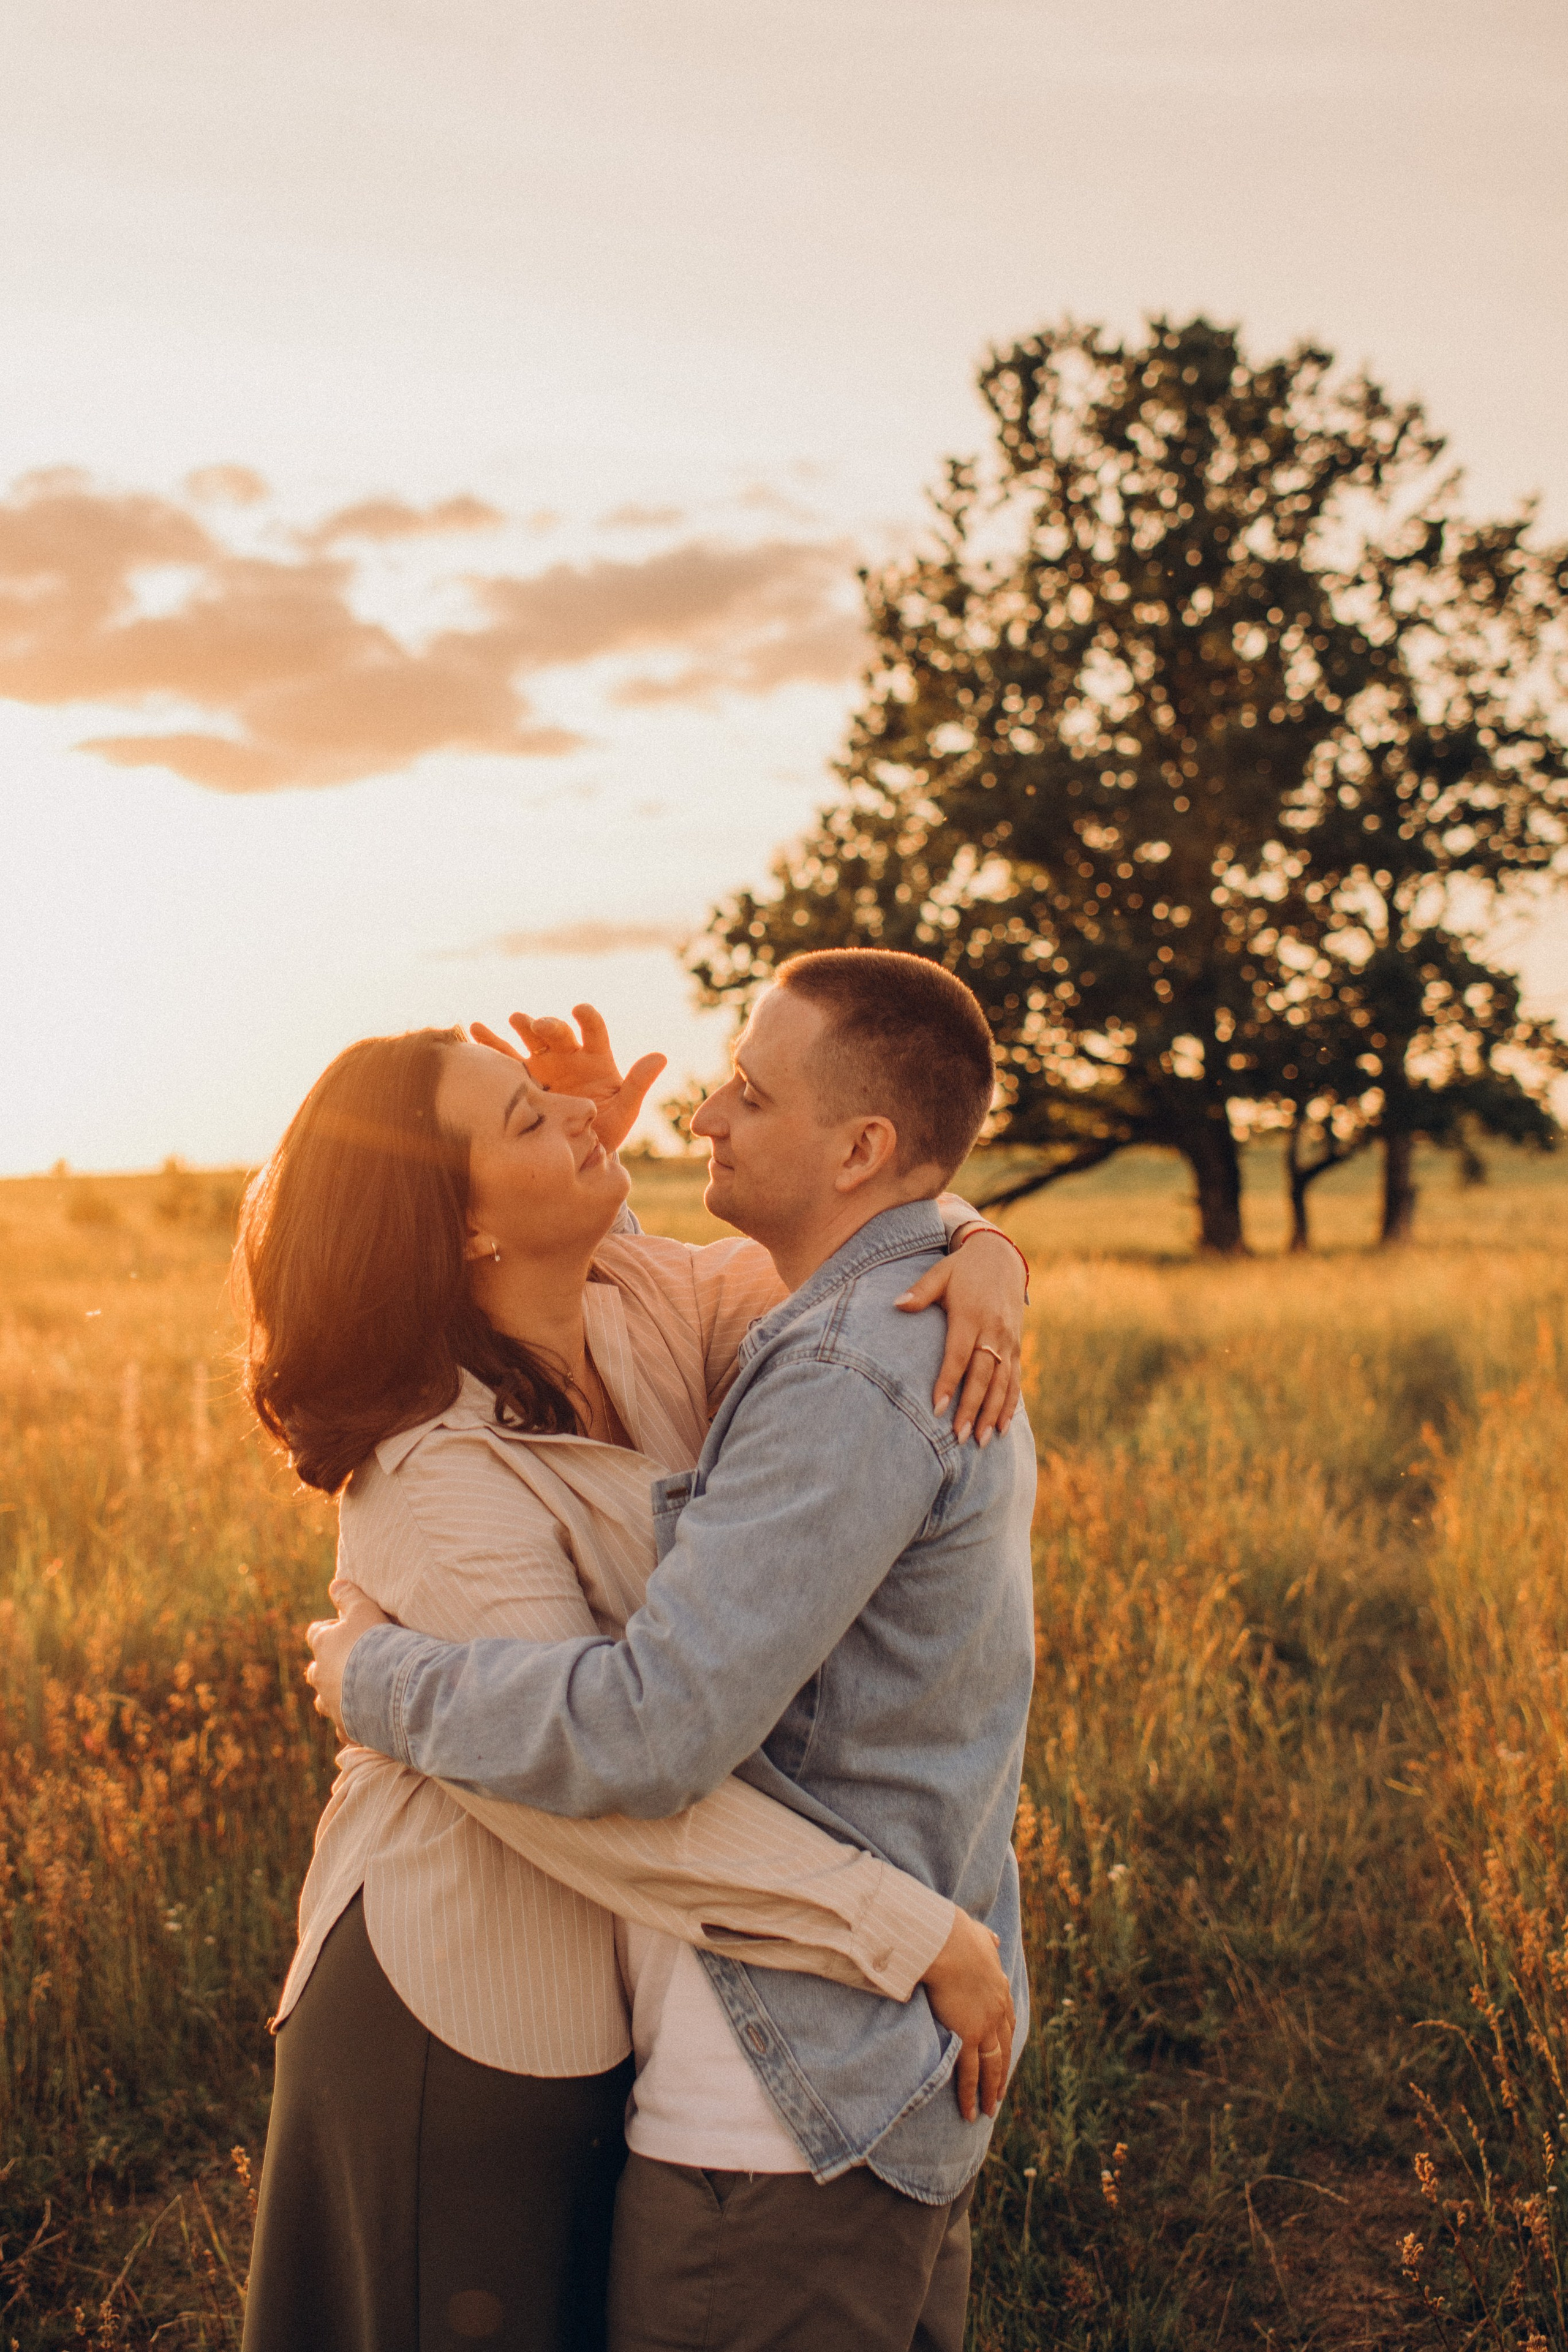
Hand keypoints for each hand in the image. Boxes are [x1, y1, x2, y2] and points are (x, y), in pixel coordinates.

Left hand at [306, 1578, 395, 1735]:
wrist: (385, 1686)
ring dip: (334, 1695)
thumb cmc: (374, 1643)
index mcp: (323, 1646)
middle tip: (346, 1663)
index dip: (327, 1630)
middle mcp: (321, 1675)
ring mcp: (330, 1703)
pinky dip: (350, 1723)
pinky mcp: (345, 1726)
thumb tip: (335, 1583)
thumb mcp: (363, 1609)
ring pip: (324, 1700)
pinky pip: (343, 1726)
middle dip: (326, 1667)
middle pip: (315, 1670)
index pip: (315, 1634)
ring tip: (354, 1693)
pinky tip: (364, 1720)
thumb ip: (349, 1595)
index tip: (342, 1629)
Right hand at [470, 1003, 666, 1153]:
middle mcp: (568, 1055)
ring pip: (531, 1039)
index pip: (594, 1031)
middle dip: (550, 1026)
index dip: (588, 1019)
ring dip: (522, 1026)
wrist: (576, 1153)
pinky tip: (475, 1029)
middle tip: (540, 1025)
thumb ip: (638, 1084)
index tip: (580, 1011)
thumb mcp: (624, 1110)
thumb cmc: (606, 1130)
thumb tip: (660, 1056)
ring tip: (515, 1019)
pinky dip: (491, 1042)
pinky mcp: (522, 1077)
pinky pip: (505, 1057)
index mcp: (596, 1059)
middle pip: (558, 1033)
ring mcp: (544, 1064)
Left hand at [897, 1231, 1026, 1445]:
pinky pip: (1015, 1379)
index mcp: (970, 1315)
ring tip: (981, 1440)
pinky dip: (1010, 1404)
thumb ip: (920, 1291)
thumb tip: (896, 1304)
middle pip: (982, 1376)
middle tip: (959, 1437)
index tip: (938, 1408)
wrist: (1002, 1257)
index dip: (949, 1382)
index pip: (958, 1355)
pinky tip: (1002, 1427)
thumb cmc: (963, 1269)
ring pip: (1002, 1383)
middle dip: (972, 1408)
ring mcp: (1008, 1340)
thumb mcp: (940, 1273)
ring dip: (992, 1413)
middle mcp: (993, 1330)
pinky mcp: (1016, 1346)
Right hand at [920, 1909, 1016, 2122]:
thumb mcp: (979, 1935)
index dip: (1005, 2040)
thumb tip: (995, 1940)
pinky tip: (969, 2111)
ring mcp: (985, 2027)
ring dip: (990, 2090)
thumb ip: (987, 1941)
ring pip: (991, 2067)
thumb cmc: (956, 1935)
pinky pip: (970, 2073)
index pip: (1007, 2023)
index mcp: (1000, 1989)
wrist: (946, 1943)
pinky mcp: (968, 2036)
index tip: (1003, 2054)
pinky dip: (971, 2094)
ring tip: (988, 2110)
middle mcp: (998, 2012)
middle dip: (1001, 2073)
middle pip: (1004, 2050)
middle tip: (999, 2094)